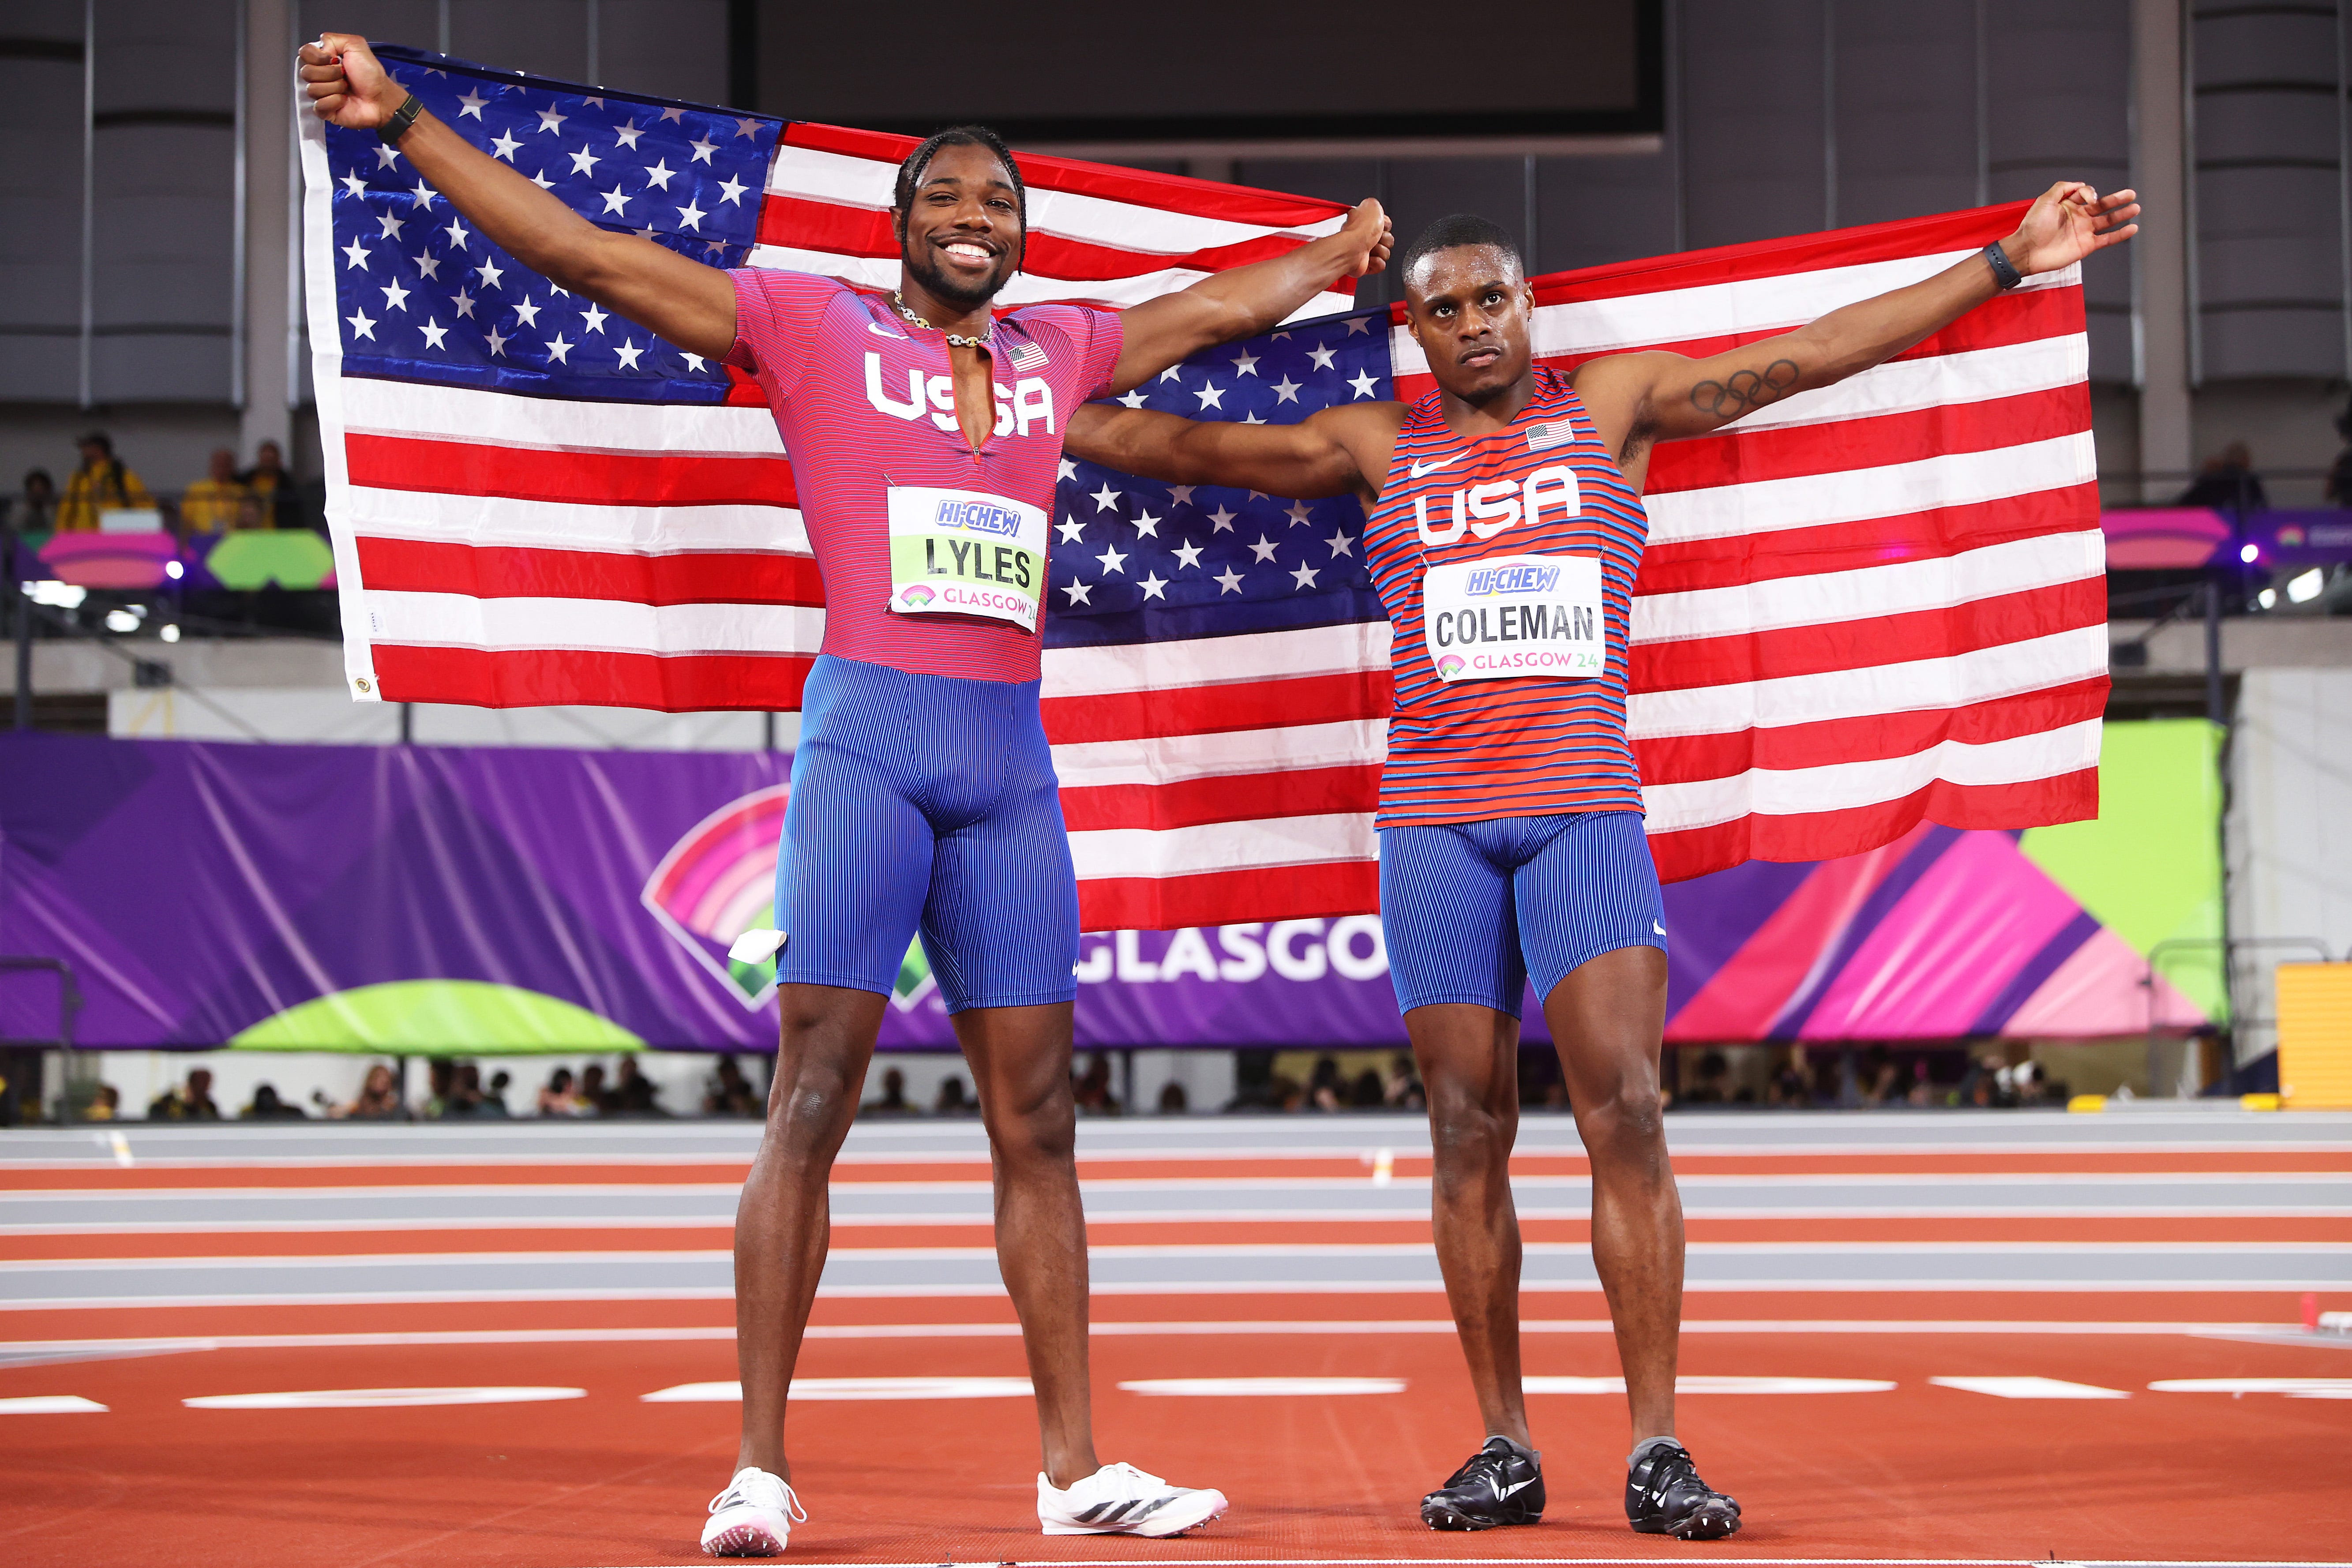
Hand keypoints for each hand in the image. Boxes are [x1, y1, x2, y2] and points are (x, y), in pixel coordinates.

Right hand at [299, 33, 404, 129]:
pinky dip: (334, 102)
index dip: (317, 57)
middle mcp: (318, 76)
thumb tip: (320, 49)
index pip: (304, 53)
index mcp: (322, 60)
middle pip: (306, 72)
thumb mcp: (355, 45)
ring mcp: (320, 94)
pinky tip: (344, 101)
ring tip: (347, 89)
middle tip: (345, 75)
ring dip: (335, 87)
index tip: (334, 59)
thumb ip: (332, 39)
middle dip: (330, 73)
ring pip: (312, 89)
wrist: (381, 98)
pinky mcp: (324, 110)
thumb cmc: (370, 74)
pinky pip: (319, 105)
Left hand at [1335, 197, 1393, 278]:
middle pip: (1388, 239)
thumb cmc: (1360, 230)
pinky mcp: (1366, 265)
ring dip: (1381, 250)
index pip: (1385, 224)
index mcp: (1364, 222)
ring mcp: (1365, 252)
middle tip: (1375, 237)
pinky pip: (1381, 265)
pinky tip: (1369, 258)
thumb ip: (1376, 205)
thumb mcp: (1372, 205)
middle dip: (1385, 238)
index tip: (1381, 224)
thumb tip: (1378, 209)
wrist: (1353, 249)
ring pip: (1386, 253)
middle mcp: (1364, 237)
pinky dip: (1377, 262)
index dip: (1386, 225)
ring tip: (1370, 247)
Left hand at [2002, 181, 2139, 276]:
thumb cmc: (2033, 226)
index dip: (2089, 192)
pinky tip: (2132, 228)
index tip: (2088, 198)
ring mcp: (2083, 231)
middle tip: (2131, 194)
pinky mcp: (2086, 246)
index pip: (2087, 193)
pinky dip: (2120, 234)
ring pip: (2108, 221)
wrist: (2028, 250)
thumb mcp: (2045, 200)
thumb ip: (2062, 188)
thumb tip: (2081, 184)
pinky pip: (2107, 239)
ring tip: (2136, 208)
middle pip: (2103, 205)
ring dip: (2122, 214)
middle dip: (2117, 199)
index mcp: (2068, 205)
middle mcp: (2078, 217)